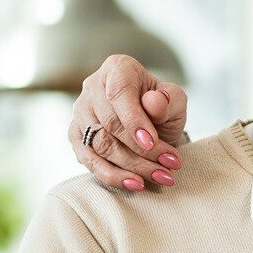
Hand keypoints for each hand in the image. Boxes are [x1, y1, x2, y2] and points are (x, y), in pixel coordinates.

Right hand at [69, 54, 189, 192]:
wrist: (152, 126)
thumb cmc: (163, 108)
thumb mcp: (175, 101)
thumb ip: (169, 100)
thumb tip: (154, 103)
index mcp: (118, 68)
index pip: (119, 92)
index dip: (134, 119)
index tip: (152, 141)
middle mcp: (93, 87)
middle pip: (110, 123)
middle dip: (142, 150)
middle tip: (170, 165)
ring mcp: (81, 113)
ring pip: (101, 145)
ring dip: (133, 166)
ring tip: (162, 177)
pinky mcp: (77, 138)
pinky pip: (90, 161)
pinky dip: (113, 176)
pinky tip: (136, 184)